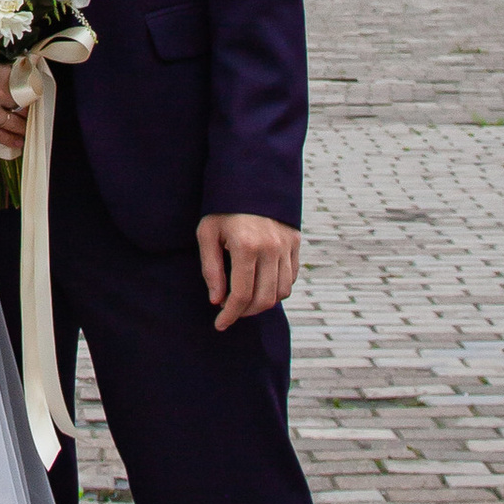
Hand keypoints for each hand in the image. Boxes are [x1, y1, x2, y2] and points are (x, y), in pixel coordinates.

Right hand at [0, 57, 29, 154]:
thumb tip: (12, 91)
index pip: (29, 87)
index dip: (33, 96)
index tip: (35, 102)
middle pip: (25, 107)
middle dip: (29, 114)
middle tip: (32, 119)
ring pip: (17, 124)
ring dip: (23, 129)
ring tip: (27, 133)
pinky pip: (3, 138)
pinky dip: (13, 141)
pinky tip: (18, 143)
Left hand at [198, 212, 298, 327]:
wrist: (251, 179)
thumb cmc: (222, 208)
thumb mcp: (207, 233)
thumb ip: (211, 269)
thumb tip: (217, 300)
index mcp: (247, 246)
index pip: (242, 295)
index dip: (230, 315)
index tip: (219, 324)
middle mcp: (271, 248)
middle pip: (264, 299)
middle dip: (246, 313)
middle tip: (230, 312)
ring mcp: (287, 246)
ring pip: (281, 292)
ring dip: (263, 303)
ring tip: (244, 301)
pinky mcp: (296, 243)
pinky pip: (291, 278)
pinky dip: (277, 289)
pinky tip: (260, 286)